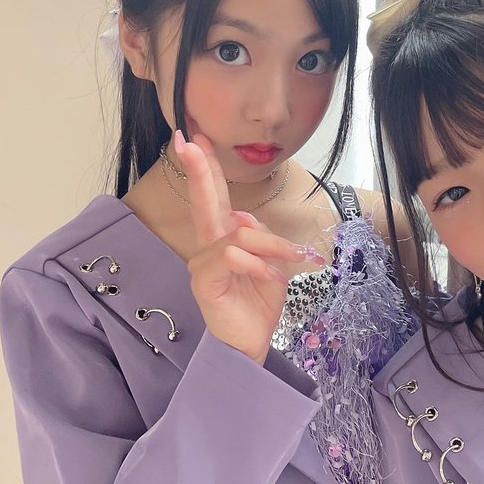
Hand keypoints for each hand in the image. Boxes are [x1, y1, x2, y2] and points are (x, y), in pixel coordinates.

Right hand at [179, 132, 323, 363]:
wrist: (251, 345)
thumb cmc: (259, 304)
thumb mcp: (270, 264)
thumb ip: (259, 238)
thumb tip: (244, 219)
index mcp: (224, 239)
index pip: (214, 197)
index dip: (205, 169)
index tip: (194, 139)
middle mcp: (208, 247)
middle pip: (204, 201)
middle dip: (200, 169)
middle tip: (189, 141)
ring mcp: (203, 264)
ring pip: (239, 233)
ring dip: (272, 245)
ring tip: (293, 261)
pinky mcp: (205, 281)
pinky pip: (234, 256)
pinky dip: (260, 264)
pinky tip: (272, 278)